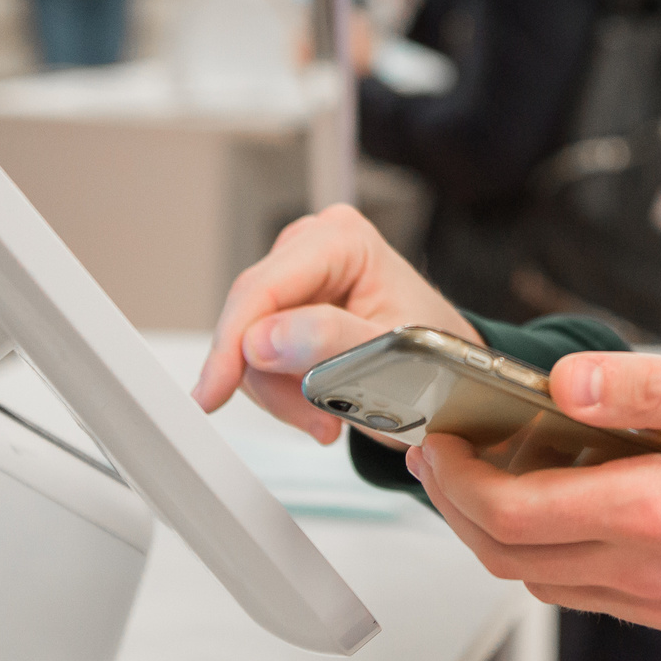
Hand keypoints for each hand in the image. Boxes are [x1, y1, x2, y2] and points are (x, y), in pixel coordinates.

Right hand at [191, 205, 476, 442]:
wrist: (450, 375)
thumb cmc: (436, 362)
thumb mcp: (391, 360)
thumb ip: (329, 345)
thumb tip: (260, 340)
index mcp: (343, 239)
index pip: (264, 289)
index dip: (231, 345)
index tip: (211, 395)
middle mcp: (314, 244)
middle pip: (250, 318)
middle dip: (273, 382)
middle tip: (317, 422)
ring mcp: (299, 272)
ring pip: (248, 344)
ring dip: (281, 393)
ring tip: (329, 417)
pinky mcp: (289, 303)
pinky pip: (258, 354)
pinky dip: (284, 390)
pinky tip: (320, 405)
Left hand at [406, 351, 660, 639]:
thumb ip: (652, 383)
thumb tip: (566, 380)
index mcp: (660, 512)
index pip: (515, 514)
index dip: (458, 479)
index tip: (440, 437)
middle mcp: (653, 574)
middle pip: (512, 560)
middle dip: (460, 509)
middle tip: (444, 455)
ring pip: (546, 585)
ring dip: (502, 535)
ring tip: (493, 475)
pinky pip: (593, 595)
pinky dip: (555, 555)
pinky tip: (568, 506)